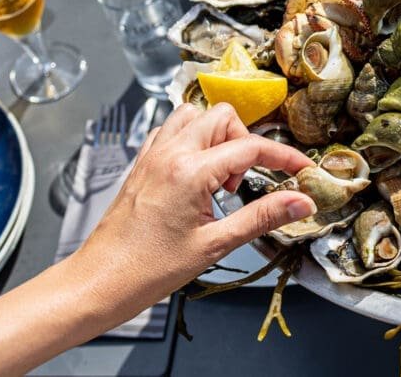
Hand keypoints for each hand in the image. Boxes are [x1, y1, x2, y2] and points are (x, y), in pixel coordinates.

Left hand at [72, 103, 314, 320]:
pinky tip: (197, 174)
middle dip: (245, 142)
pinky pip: (171, 131)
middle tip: (246, 181)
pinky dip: (192, 141)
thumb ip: (262, 217)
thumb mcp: (215, 244)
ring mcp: (152, 156)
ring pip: (195, 116)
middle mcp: (169, 153)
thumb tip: (300, 202)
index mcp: (190, 171)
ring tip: (220, 176)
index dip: (284, 157)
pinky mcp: (141, 164)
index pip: (250, 147)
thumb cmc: (149, 270)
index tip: (302, 170)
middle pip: (223, 117)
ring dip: (217, 137)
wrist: (98, 283)